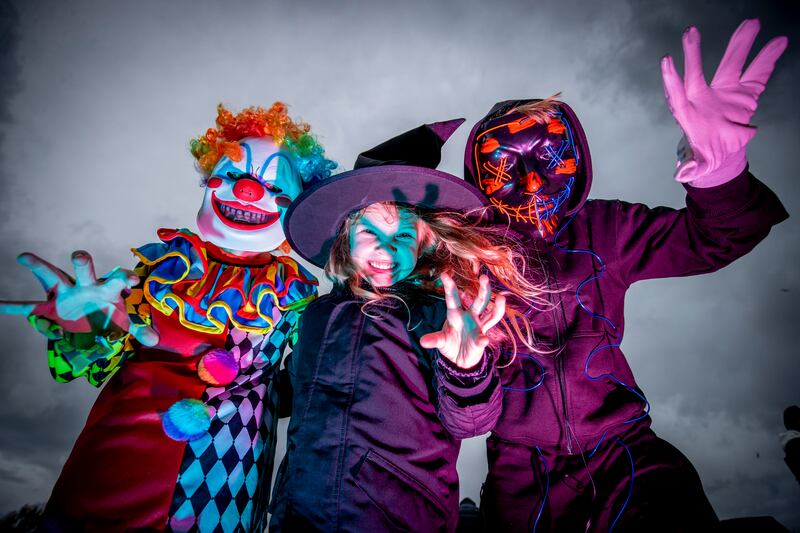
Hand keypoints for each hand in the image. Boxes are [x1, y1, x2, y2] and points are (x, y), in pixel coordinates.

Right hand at [0, 251, 158, 345]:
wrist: (94, 323)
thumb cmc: (111, 315)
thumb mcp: (126, 323)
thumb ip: (140, 329)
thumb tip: (156, 340)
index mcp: (108, 287)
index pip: (117, 277)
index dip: (124, 277)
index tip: (131, 279)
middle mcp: (86, 285)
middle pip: (84, 270)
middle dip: (83, 262)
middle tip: (80, 255)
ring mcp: (66, 294)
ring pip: (52, 277)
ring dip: (39, 267)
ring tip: (23, 256)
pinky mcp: (51, 308)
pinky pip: (30, 308)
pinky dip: (14, 308)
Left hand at [420, 273, 505, 368]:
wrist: (460, 359)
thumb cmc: (450, 344)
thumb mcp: (441, 341)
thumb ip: (434, 339)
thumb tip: (423, 342)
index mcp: (455, 314)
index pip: (453, 298)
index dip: (449, 287)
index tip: (444, 274)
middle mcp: (470, 317)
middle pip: (479, 301)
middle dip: (483, 289)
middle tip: (484, 277)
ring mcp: (478, 326)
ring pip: (491, 314)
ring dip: (497, 307)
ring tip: (501, 298)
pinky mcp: (481, 338)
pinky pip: (483, 337)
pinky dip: (482, 340)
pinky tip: (483, 340)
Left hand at [661, 19, 787, 186]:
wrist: (720, 151)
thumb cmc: (704, 155)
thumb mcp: (698, 164)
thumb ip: (691, 167)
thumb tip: (682, 173)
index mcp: (689, 114)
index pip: (678, 94)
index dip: (672, 78)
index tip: (666, 60)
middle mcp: (705, 98)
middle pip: (699, 73)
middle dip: (694, 53)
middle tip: (690, 31)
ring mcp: (725, 94)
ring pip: (732, 66)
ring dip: (740, 45)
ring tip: (751, 23)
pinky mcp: (743, 95)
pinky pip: (758, 75)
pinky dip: (768, 59)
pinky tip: (779, 42)